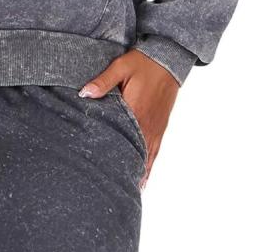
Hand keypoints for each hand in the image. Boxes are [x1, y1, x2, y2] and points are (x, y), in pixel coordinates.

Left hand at [78, 48, 180, 187]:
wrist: (168, 59)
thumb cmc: (143, 62)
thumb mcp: (120, 67)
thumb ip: (103, 82)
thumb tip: (84, 94)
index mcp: (136, 110)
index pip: (121, 139)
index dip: (112, 156)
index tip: (101, 172)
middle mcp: (147, 123)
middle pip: (134, 153)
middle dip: (123, 170)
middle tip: (109, 189)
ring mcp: (156, 127)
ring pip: (146, 157)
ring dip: (137, 173)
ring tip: (126, 192)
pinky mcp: (161, 126)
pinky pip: (155, 151)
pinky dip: (149, 166)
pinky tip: (144, 179)